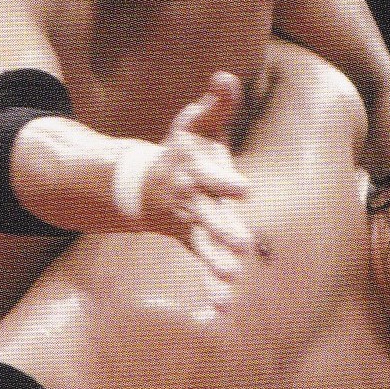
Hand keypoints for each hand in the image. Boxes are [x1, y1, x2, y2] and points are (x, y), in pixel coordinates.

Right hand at [121, 72, 252, 306]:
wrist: (146, 182)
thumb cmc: (182, 149)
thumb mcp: (196, 122)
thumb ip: (217, 103)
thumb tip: (227, 77)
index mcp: (197, 172)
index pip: (213, 177)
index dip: (227, 182)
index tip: (243, 189)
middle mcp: (194, 202)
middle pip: (209, 218)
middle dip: (223, 232)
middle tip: (241, 248)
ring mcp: (191, 224)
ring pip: (204, 247)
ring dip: (215, 265)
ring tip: (230, 280)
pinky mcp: (192, 241)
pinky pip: (203, 266)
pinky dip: (212, 289)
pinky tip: (223, 310)